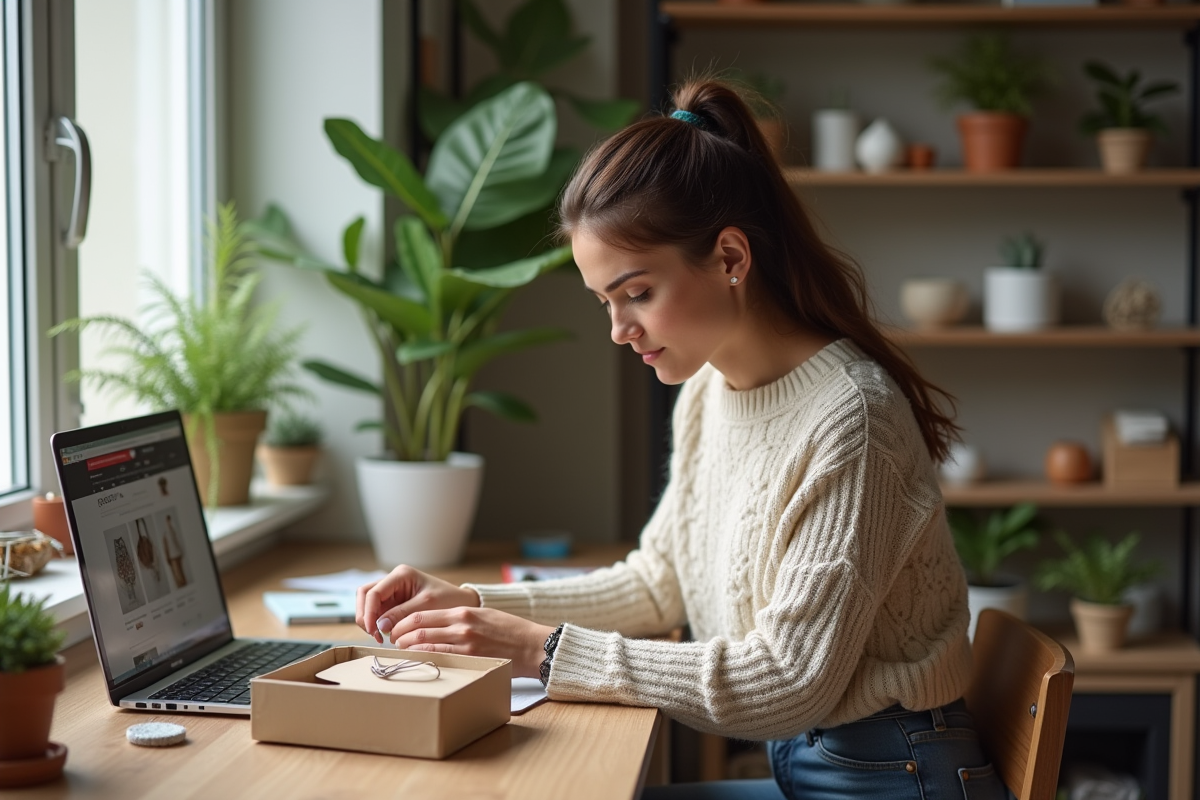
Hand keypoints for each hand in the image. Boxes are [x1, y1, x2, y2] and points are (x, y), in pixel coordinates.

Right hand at [356, 565, 481, 643]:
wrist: (461, 602)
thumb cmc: (448, 599)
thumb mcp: (426, 606)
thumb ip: (403, 614)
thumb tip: (380, 625)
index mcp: (401, 575)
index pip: (373, 592)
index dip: (369, 612)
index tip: (373, 630)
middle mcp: (393, 580)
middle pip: (365, 595)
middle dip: (365, 615)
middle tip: (374, 635)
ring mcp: (392, 591)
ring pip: (368, 603)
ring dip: (369, 620)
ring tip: (380, 637)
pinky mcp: (393, 602)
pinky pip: (377, 611)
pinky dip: (377, 623)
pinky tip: (385, 635)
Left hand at [388, 606, 554, 678]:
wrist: (533, 645)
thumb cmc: (511, 631)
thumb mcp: (484, 615)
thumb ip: (462, 619)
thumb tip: (437, 627)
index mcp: (463, 611)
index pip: (423, 615)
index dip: (404, 622)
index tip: (397, 629)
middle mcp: (461, 624)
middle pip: (418, 628)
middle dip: (400, 636)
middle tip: (393, 642)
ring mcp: (465, 642)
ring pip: (425, 643)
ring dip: (408, 648)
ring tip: (400, 652)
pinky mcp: (471, 657)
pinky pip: (440, 657)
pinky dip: (424, 658)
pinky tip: (417, 661)